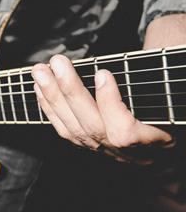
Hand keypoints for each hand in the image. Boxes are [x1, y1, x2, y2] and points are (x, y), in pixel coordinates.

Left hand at [31, 55, 171, 157]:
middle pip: (90, 125)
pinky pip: (62, 129)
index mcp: (148, 144)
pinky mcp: (84, 145)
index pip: (124, 132)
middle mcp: (121, 153)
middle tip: (58, 62)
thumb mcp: (171, 108)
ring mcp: (100, 150)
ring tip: (40, 70)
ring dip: (52, 96)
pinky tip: (39, 87)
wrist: (159, 152)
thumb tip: (146, 58)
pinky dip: (48, 106)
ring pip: (71, 128)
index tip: (102, 73)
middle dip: (70, 91)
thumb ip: (158, 89)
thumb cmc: (167, 121)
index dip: (110, 103)